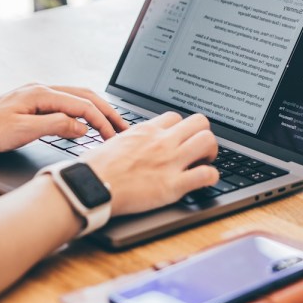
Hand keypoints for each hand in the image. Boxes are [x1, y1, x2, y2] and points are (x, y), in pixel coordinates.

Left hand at [0, 83, 129, 153]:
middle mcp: (40, 89)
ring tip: (110, 124)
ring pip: (76, 98)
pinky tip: (84, 123)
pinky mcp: (31, 104)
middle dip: (106, 111)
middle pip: (84, 96)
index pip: (82, 105)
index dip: (102, 121)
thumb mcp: (23, 131)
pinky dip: (81, 112)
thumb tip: (82, 126)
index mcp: (41, 93)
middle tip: (123, 127)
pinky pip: (64, 104)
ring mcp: (35, 95)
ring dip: (95, 111)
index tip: (115, 136)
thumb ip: (56, 125)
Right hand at [83, 112, 218, 215]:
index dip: (181, 128)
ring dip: (211, 152)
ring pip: (208, 141)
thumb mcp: (114, 141)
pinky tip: (207, 180)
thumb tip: (133, 142)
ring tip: (204, 162)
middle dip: (203, 134)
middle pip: (199, 122)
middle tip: (198, 149)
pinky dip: (212, 177)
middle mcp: (162, 142)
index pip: (175, 117)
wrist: (90, 186)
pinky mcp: (172, 185)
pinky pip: (207, 175)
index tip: (180, 140)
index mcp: (146, 131)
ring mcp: (169, 162)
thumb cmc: (95, 167)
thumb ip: (131, 139)